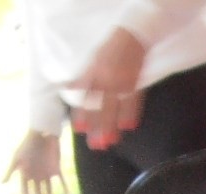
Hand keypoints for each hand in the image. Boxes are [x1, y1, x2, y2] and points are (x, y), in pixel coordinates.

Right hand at [4, 130, 63, 193]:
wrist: (41, 133)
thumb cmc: (27, 145)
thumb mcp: (17, 158)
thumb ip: (10, 171)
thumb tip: (1, 183)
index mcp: (26, 175)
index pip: (25, 192)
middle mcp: (36, 176)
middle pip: (37, 193)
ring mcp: (46, 174)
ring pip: (49, 191)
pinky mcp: (56, 169)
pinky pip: (62, 182)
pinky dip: (65, 191)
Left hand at [72, 26, 146, 149]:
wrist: (132, 36)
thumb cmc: (109, 50)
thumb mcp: (92, 61)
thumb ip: (82, 78)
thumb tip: (68, 89)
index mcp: (94, 74)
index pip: (86, 98)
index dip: (82, 114)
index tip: (79, 129)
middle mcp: (106, 80)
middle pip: (101, 108)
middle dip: (98, 128)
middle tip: (95, 145)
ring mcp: (122, 83)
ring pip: (116, 109)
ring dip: (113, 126)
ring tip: (110, 142)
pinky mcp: (136, 84)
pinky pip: (134, 102)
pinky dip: (131, 114)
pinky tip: (129, 127)